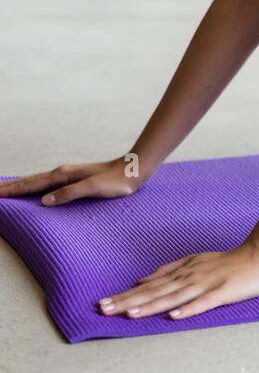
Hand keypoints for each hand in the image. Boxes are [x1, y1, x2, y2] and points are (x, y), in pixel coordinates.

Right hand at [0, 155, 149, 205]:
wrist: (133, 170)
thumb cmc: (116, 181)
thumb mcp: (93, 188)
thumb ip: (69, 193)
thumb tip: (44, 201)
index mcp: (63, 175)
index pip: (32, 184)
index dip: (13, 190)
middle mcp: (63, 173)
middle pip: (31, 181)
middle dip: (11, 187)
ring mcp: (68, 175)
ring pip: (38, 181)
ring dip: (21, 186)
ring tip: (7, 190)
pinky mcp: (74, 179)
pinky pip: (47, 183)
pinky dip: (35, 186)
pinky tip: (35, 190)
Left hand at [97, 240, 258, 320]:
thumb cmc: (227, 262)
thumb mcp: (194, 262)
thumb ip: (168, 270)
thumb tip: (140, 281)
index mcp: (181, 272)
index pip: (148, 287)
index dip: (125, 295)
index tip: (102, 304)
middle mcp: (188, 277)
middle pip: (154, 292)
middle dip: (128, 301)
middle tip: (103, 309)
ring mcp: (205, 284)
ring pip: (173, 297)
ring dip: (151, 306)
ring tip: (129, 314)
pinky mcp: (223, 292)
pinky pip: (203, 302)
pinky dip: (188, 309)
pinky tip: (174, 316)